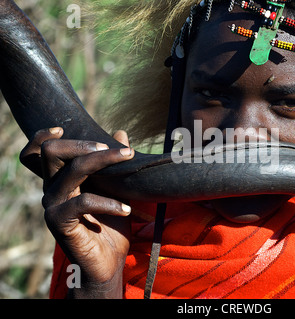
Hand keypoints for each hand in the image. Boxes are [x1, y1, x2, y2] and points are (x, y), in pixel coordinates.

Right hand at [20, 128, 134, 297]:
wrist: (108, 260)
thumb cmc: (112, 223)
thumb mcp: (116, 188)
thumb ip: (114, 162)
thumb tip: (120, 132)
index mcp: (60, 179)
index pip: (36, 153)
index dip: (41, 136)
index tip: (62, 127)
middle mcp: (51, 189)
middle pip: (52, 151)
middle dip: (84, 143)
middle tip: (118, 150)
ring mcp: (52, 205)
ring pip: (72, 170)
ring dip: (105, 161)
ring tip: (129, 161)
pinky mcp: (59, 222)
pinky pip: (83, 202)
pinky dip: (109, 202)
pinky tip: (127, 209)